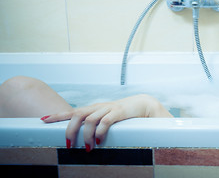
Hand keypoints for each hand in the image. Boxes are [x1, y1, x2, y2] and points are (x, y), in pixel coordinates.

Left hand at [41, 94, 171, 150]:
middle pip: (77, 115)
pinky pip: (106, 121)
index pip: (72, 111)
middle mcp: (98, 107)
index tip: (43, 120)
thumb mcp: (107, 116)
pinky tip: (99, 141)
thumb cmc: (124, 113)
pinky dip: (100, 131)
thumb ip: (95, 123)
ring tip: (89, 148)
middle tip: (70, 145)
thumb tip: (83, 137)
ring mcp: (108, 108)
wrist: (143, 104)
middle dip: (70, 130)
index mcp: (94, 108)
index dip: (57, 115)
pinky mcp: (119, 112)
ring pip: (90, 119)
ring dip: (86, 135)